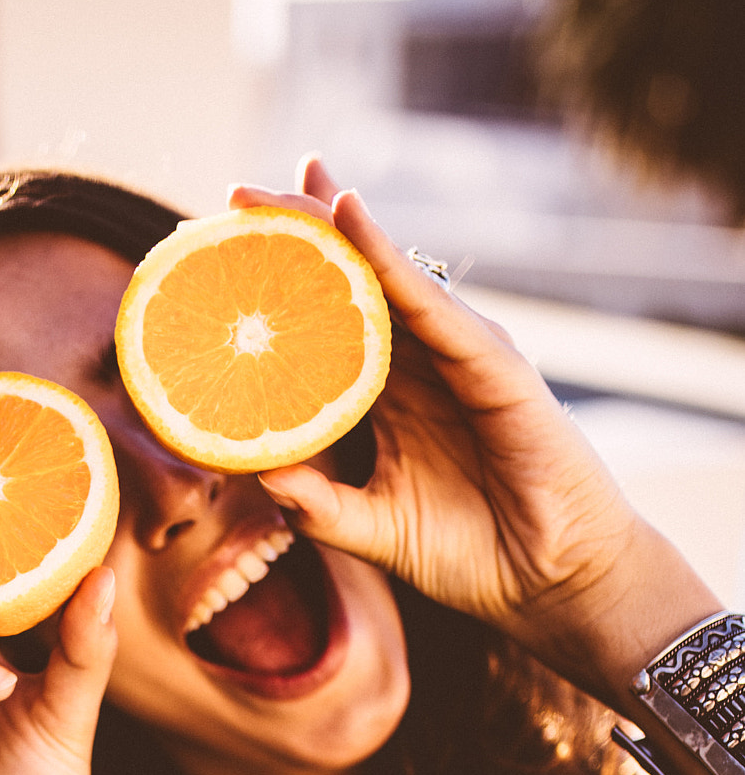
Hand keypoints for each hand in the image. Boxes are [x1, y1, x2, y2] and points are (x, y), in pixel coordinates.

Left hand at [230, 158, 719, 702]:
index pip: (330, 324)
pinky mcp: (494, 365)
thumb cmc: (473, 554)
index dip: (286, 282)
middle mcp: (423, 364)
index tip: (224, 244)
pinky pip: (433, 305)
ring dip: (334, 229)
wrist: (550, 582)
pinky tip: (350, 218)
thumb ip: (316, 506)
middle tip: (235, 193)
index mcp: (392, 397)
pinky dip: (391, 261)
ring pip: (388, 276)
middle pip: (352, 282)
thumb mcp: (375, 531)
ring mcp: (459, 357)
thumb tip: (252, 474)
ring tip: (279, 191)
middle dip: (299, 232)